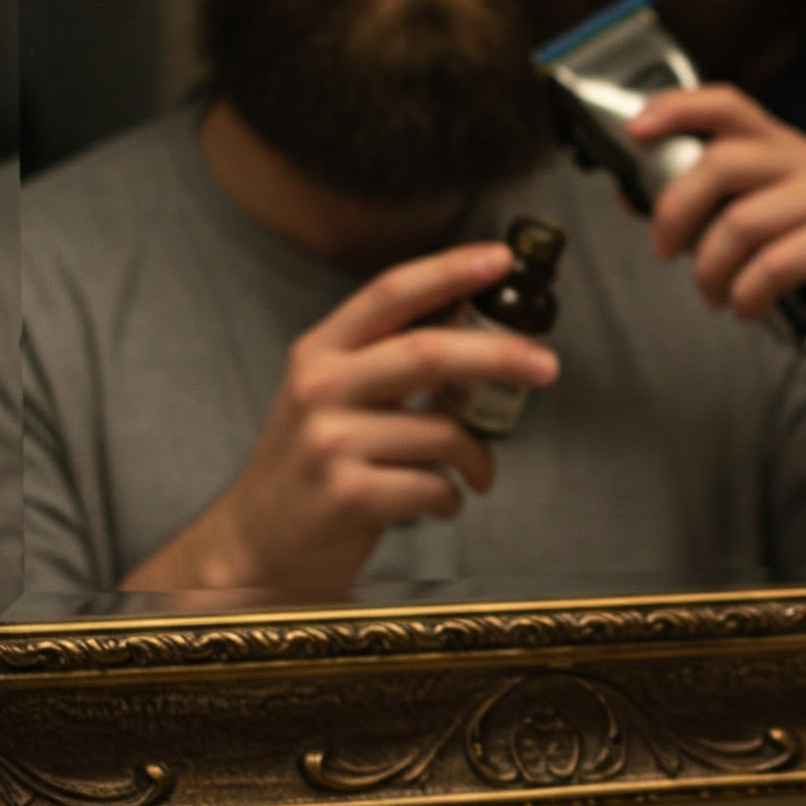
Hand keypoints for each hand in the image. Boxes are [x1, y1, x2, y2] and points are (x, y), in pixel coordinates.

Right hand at [121, 241, 558, 596]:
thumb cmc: (314, 467)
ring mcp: (329, 442)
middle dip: (499, 356)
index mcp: (320, 352)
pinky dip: (452, 498)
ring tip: (474, 473)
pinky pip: (435, 486)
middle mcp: (319, 388)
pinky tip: (439, 503)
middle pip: (428, 352)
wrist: (259, 545)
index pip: (390, 294)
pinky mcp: (347, 495)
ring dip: (477, 458)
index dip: (448, 270)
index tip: (499, 260)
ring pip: (443, 432)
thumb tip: (478, 328)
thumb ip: (388, 361)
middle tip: (546, 366)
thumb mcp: (333, 397)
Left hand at [628, 86, 805, 368]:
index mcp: (791, 148)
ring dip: (710, 270)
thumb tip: (641, 199)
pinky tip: (748, 308)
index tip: (636, 131)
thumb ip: (724, 204)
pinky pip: (773, 267)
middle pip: (722, 164)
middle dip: (675, 212)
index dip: (677, 108)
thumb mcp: (783, 216)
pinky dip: (747, 295)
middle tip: (665, 252)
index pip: (730, 104)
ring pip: (740, 224)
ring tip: (714, 295)